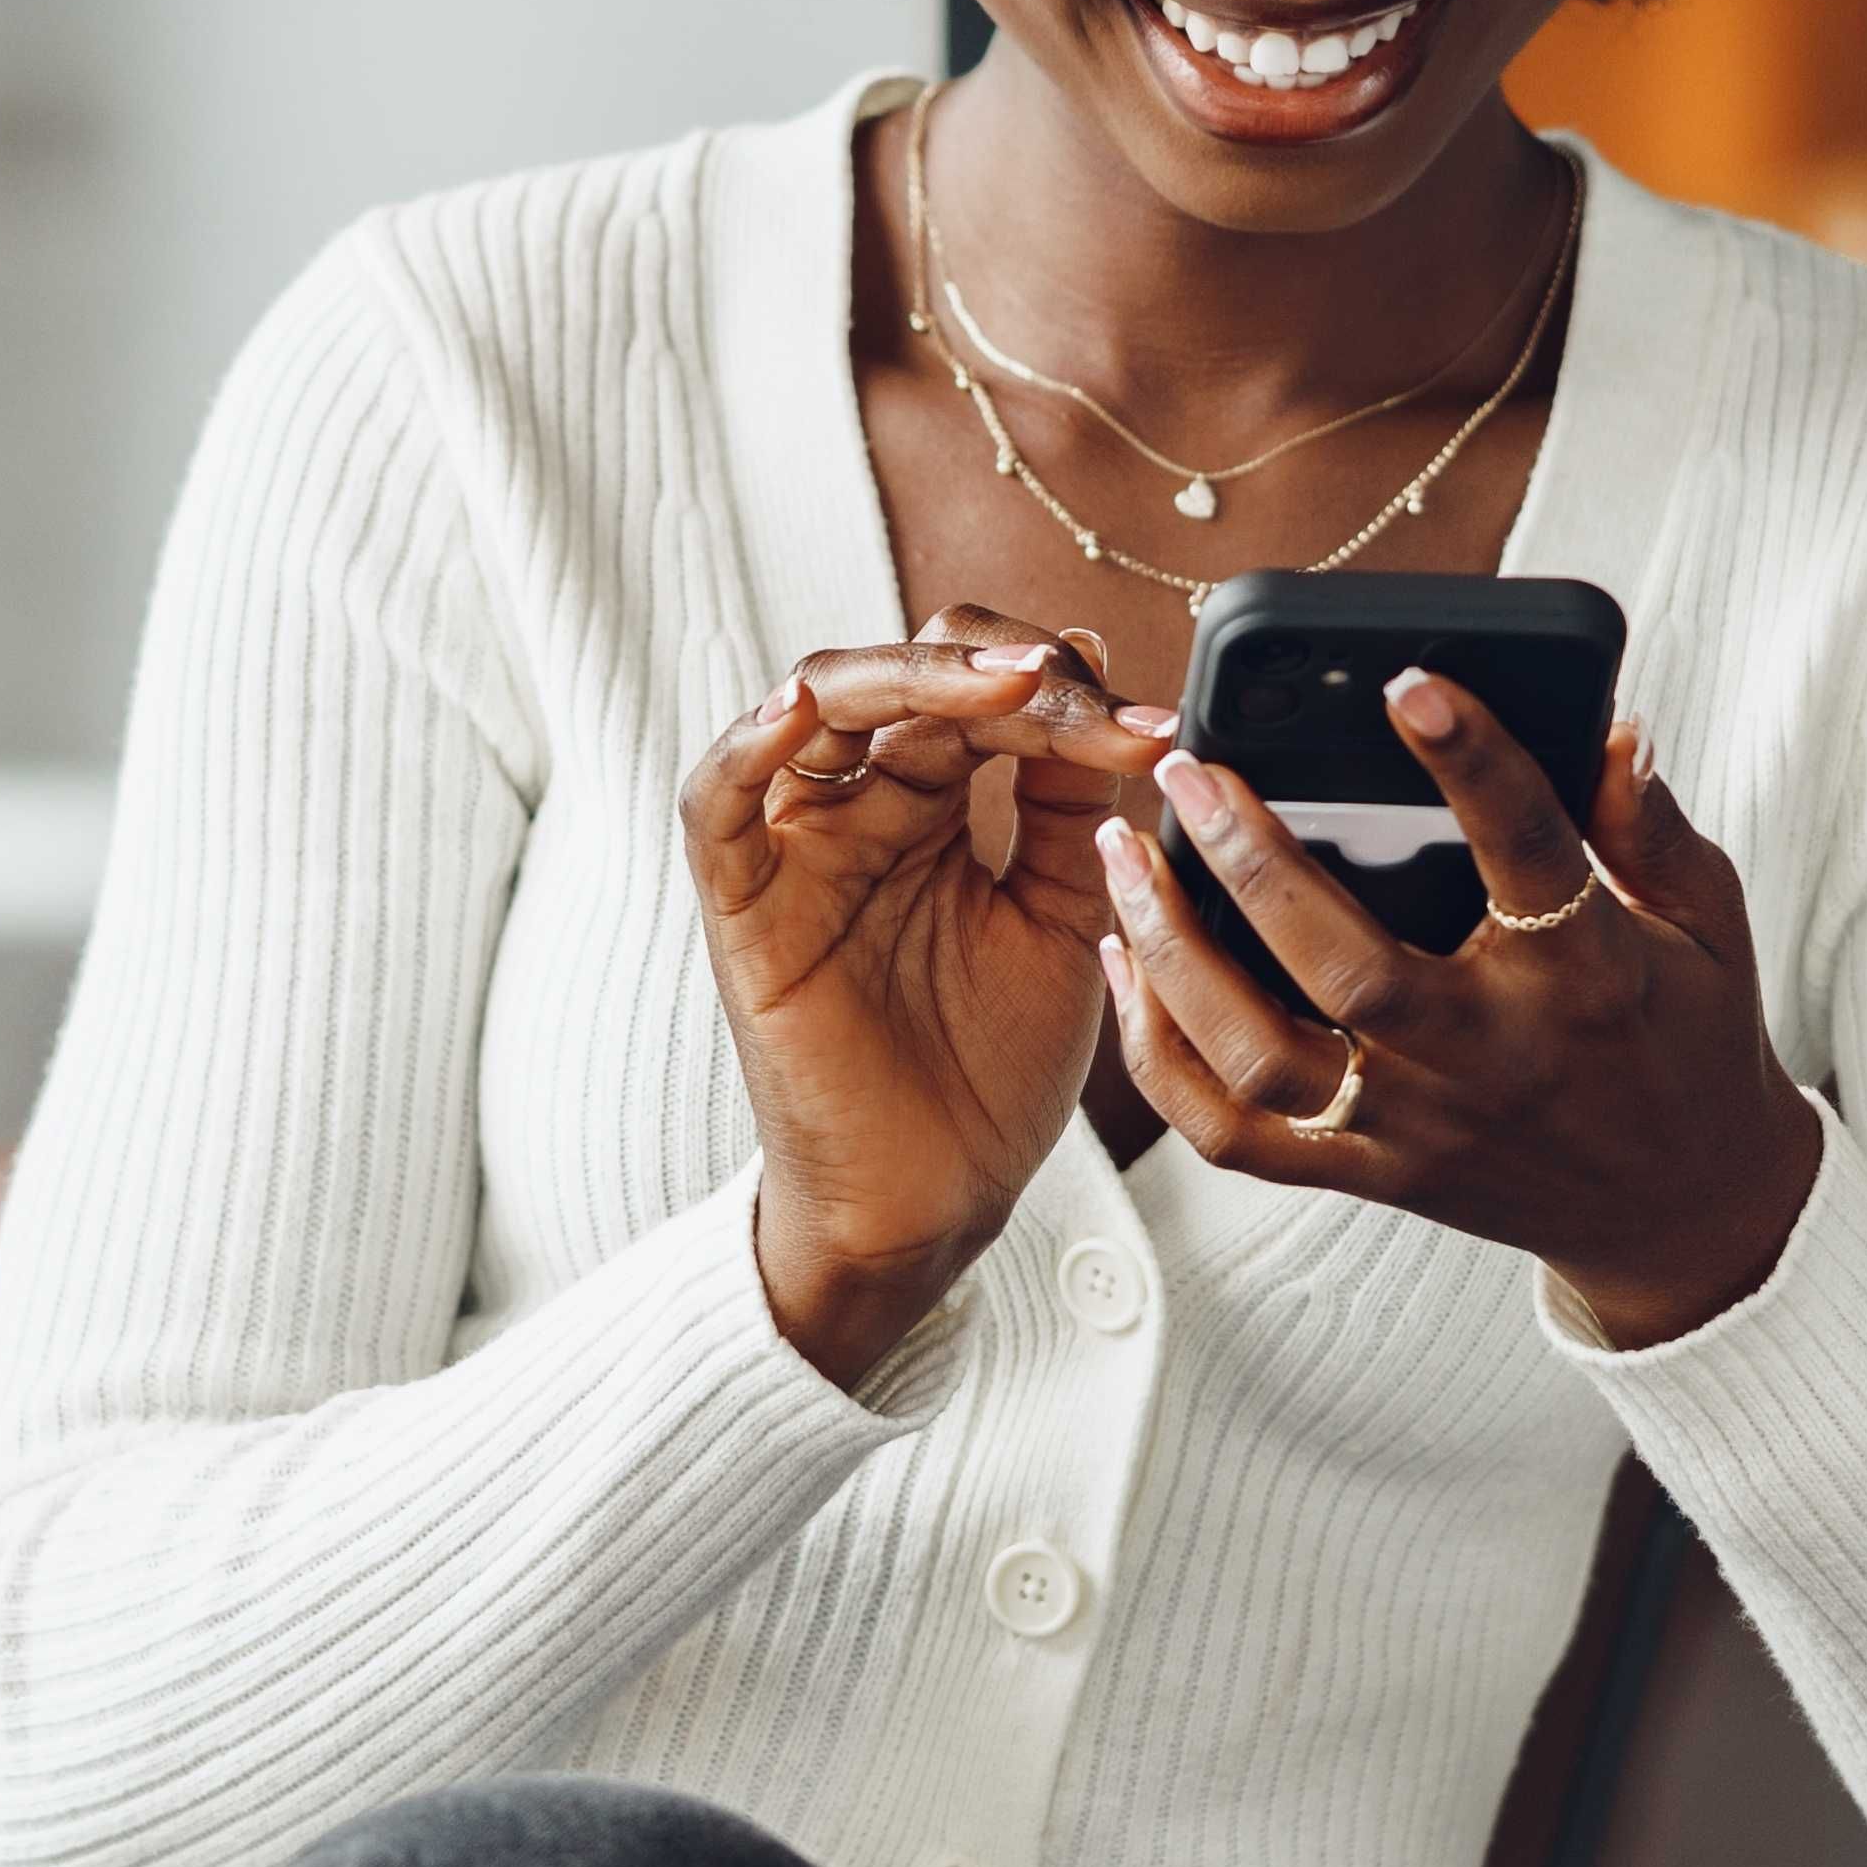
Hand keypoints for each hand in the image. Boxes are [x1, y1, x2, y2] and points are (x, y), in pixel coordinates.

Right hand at [685, 606, 1179, 1381]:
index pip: (979, 692)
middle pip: (905, 680)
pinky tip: (798, 714)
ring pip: (815, 706)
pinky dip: (743, 749)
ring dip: (909, 678)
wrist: (940, 1200)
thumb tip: (1098, 667)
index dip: (1062, 689)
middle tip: (1074, 683)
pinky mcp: (745, 912)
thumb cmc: (991, 1066)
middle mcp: (857, 806)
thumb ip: (1069, 801)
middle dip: (999, 671)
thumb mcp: (1060, 912)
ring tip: (1003, 682)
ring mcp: (796, 851)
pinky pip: (714, 808)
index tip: (1152, 722)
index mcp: (930, 802)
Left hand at [1095, 682, 1816, 1348]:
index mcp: (1586, 974)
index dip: (1474, 761)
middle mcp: (1490, 1056)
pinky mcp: (1369, 1174)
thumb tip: (1612, 728)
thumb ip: (1651, 825)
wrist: (1682, 1212)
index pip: (1529, 851)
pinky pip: (1234, 1136)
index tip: (1409, 682)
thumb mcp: (1707, 923)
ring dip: (1178, 956)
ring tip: (1130, 858)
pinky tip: (1130, 966)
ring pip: (1264, 1057)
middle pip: (1348, 968)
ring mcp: (1418, 1126)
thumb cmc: (1687, 1041)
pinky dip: (1163, 1058)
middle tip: (1190, 768)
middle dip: (1255, 862)